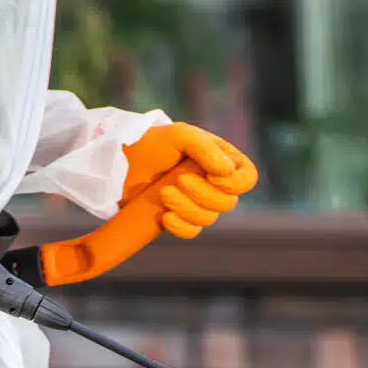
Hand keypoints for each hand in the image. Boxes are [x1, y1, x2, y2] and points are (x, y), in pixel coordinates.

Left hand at [121, 122, 258, 238]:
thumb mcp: (180, 135)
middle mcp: (214, 182)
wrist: (119, 164)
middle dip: (202, 194)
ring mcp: (198, 202)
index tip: (210, 175)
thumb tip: (226, 173)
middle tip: (177, 180)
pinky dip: (180, 226)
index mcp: (221, 159)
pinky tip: (164, 216)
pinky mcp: (180, 219)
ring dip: (186, 208)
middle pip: (228, 203)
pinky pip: (192, 232)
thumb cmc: (151, 143)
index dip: (235, 183)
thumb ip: (206, 148)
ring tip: (164, 193)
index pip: (248, 178)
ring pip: (209, 218)